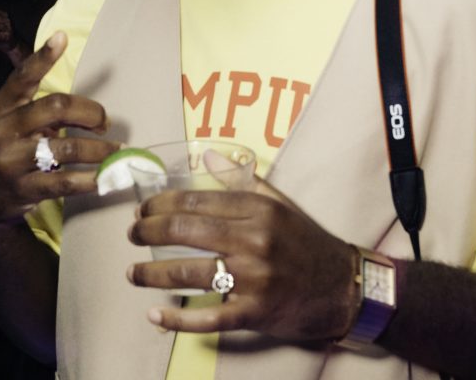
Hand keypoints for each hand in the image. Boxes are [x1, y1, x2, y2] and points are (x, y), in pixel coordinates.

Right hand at [0, 32, 121, 225]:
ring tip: (116, 151)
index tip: (62, 38)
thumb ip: (41, 108)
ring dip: (100, 149)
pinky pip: (66, 182)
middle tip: (105, 123)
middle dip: (91, 112)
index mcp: (1, 107)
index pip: (23, 77)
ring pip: (68, 148)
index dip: (43, 57)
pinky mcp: (25, 188)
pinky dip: (91, 179)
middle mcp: (4, 130)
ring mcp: (12, 161)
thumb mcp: (11, 121)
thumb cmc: (5, 148)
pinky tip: (105, 177)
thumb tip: (90, 107)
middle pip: (57, 107)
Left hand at [126, 181, 359, 341]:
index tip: (143, 209)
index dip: (160, 205)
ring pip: (187, 273)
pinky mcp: (254, 312)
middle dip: (147, 232)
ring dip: (151, 273)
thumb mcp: (281, 205)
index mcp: (259, 211)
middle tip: (133, 235)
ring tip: (133, 272)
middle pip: (184, 232)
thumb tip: (206, 157)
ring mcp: (254, 279)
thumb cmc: (307, 244)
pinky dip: (176, 319)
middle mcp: (254, 241)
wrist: (343, 287)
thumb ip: (244, 181)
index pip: (195, 202)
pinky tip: (155, 315)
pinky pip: (207, 317)